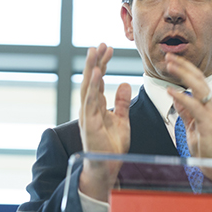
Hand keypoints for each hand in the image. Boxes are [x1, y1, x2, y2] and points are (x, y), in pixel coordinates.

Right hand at [78, 43, 130, 201]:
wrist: (107, 167)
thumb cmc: (111, 146)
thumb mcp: (122, 120)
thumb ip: (122, 102)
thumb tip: (124, 83)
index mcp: (95, 106)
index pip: (98, 80)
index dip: (102, 64)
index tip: (108, 49)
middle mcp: (88, 108)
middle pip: (91, 79)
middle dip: (95, 61)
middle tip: (101, 43)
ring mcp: (87, 115)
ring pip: (88, 86)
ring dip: (92, 68)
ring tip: (95, 51)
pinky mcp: (89, 124)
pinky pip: (91, 102)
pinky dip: (94, 87)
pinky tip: (97, 73)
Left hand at [165, 54, 211, 190]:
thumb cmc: (208, 146)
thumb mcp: (193, 125)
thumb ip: (186, 111)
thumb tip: (177, 97)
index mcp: (208, 104)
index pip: (197, 80)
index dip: (185, 68)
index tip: (172, 59)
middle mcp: (211, 105)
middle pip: (198, 78)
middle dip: (183, 65)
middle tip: (169, 56)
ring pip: (199, 87)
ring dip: (183, 75)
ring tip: (171, 66)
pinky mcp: (209, 124)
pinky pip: (195, 107)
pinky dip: (183, 97)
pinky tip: (172, 91)